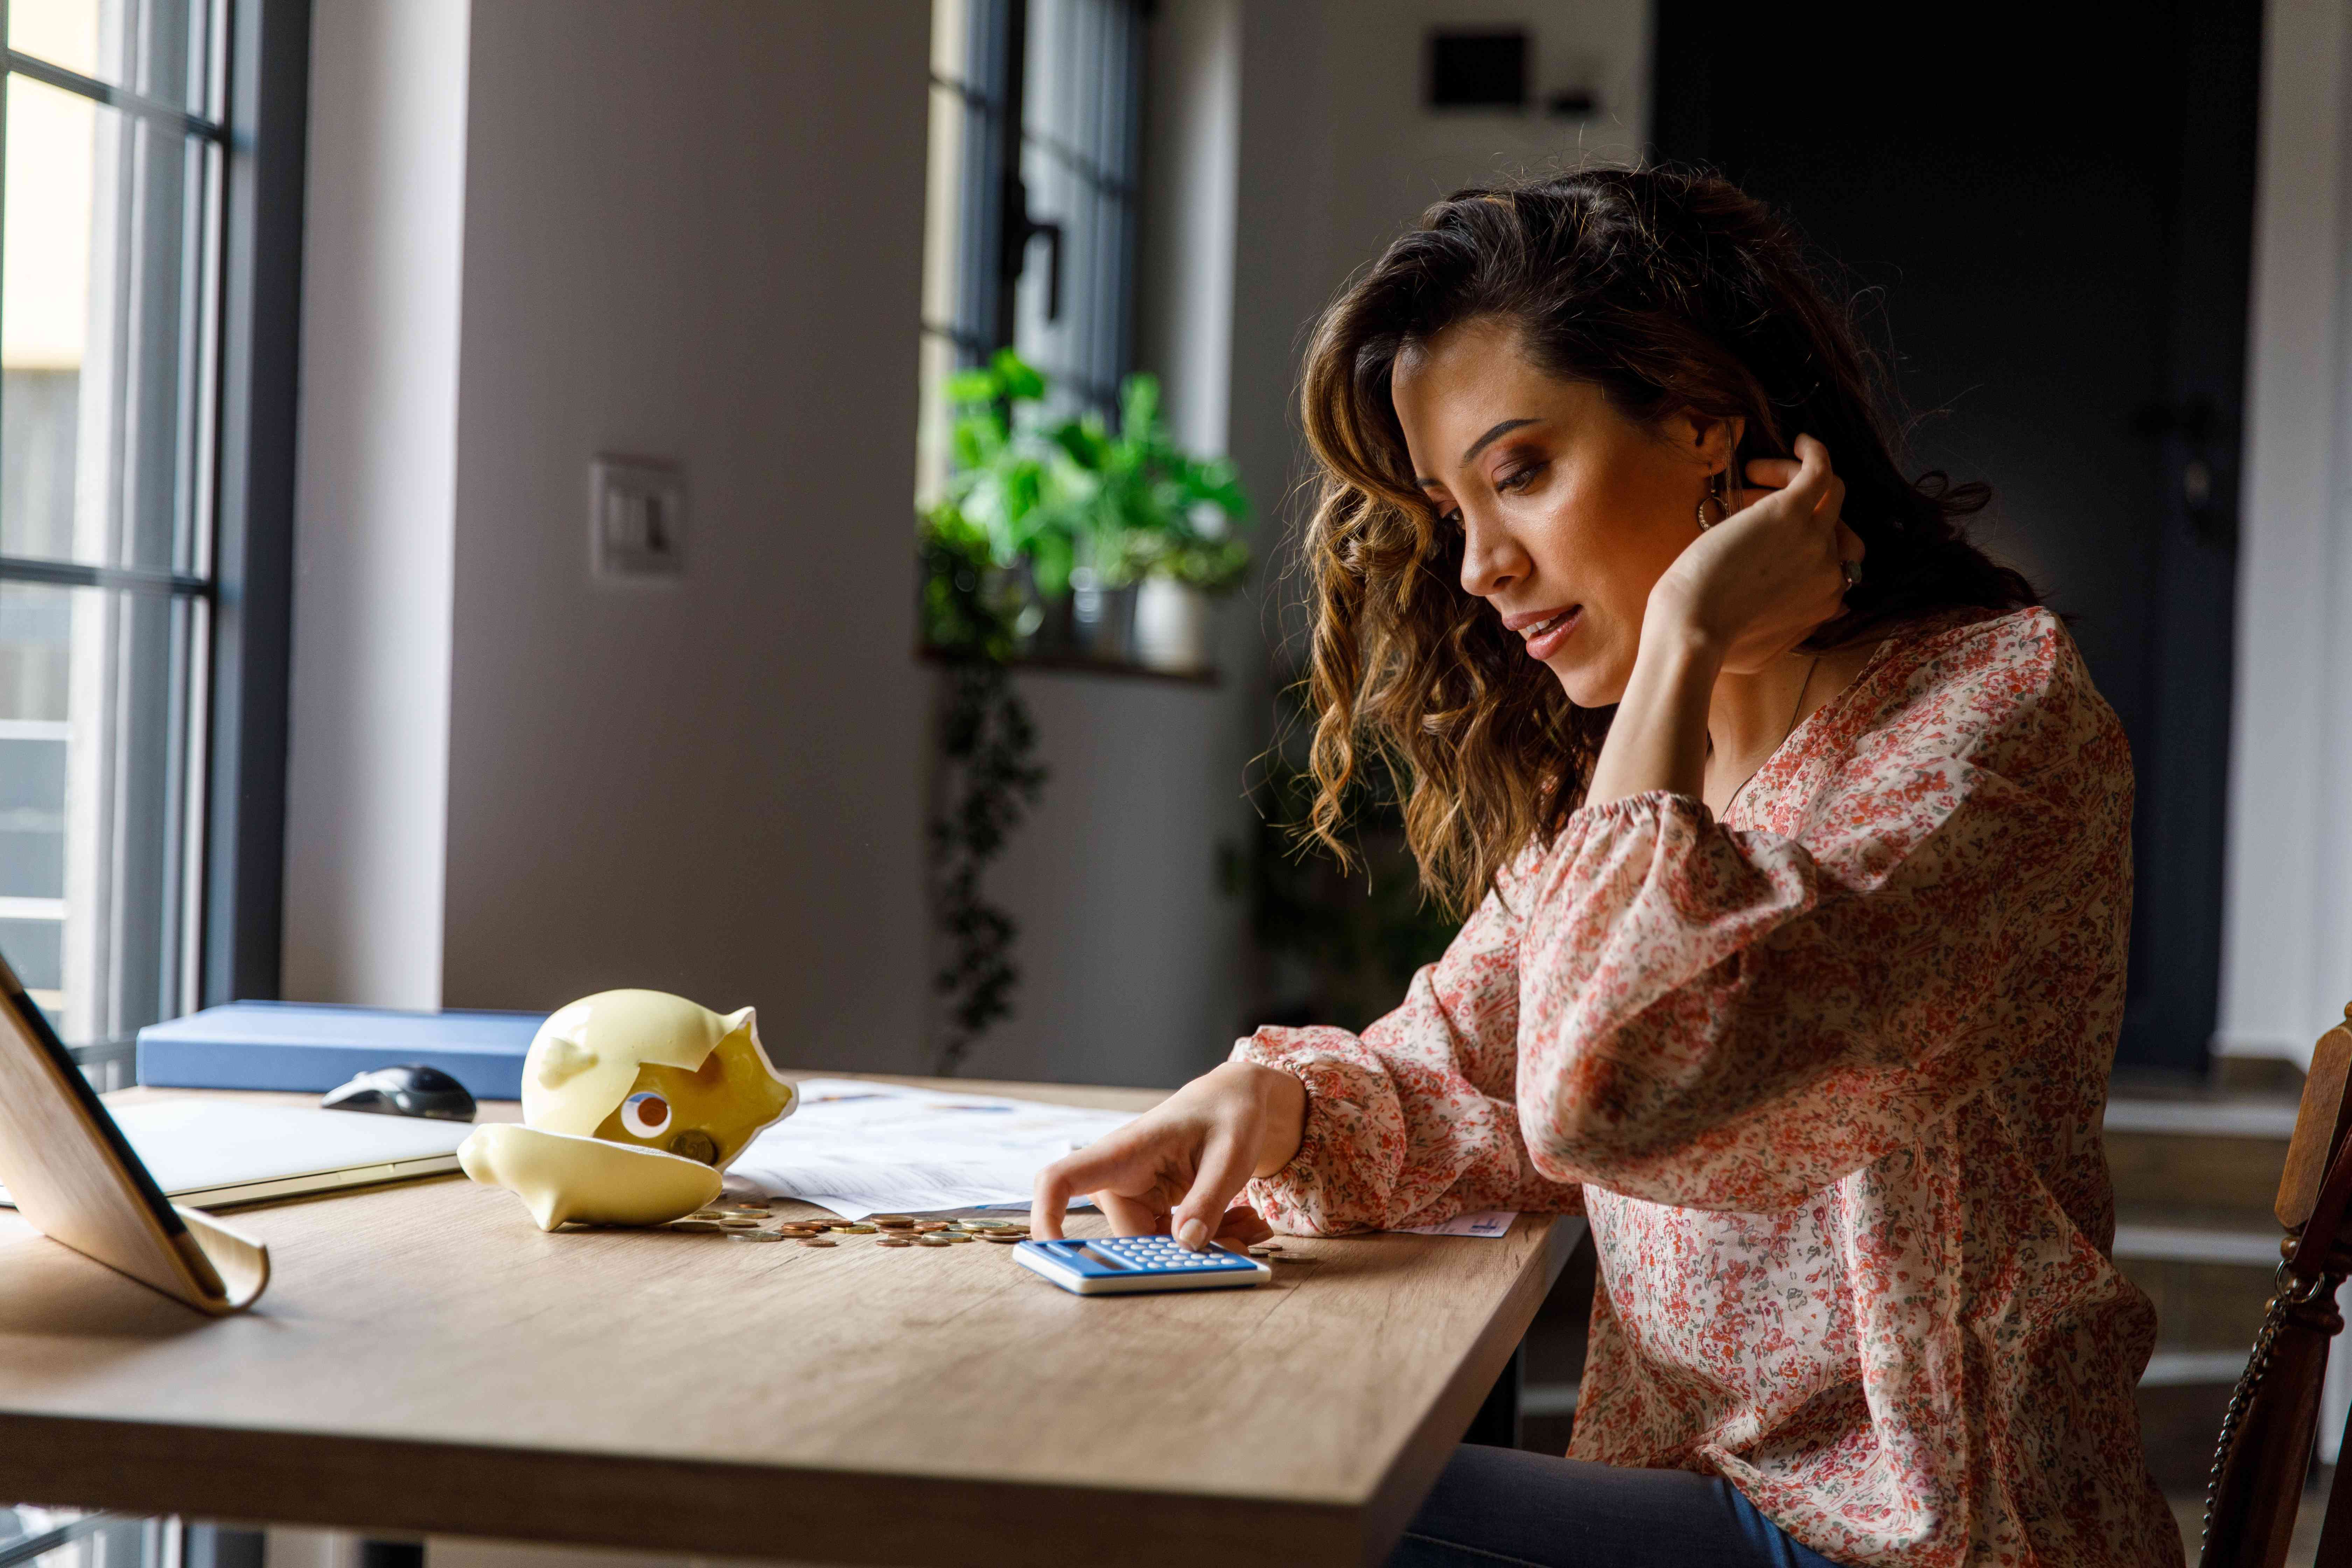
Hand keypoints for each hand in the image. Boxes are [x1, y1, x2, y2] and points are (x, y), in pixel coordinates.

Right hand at [1031, 1061, 1304, 1248]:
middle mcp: (1120, 1178)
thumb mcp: (1229, 1155)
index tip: (1053, 1253)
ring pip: (1156, 1246)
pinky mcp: (1153, 1208)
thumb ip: (1207, 1200)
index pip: (1061, 1180)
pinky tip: (1245, 1223)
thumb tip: (1186, 1245)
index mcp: (1123, 1153)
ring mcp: (1136, 1196)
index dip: (1046, 1217)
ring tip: (1251, 1225)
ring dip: (1208, 1244)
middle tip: (1239, 1246)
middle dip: (1181, 1254)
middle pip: (1128, 1238)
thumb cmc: (1228, 1114)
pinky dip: (1212, 1237)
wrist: (1234, 1100)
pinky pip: (1173, 1240)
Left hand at [1649, 433, 1861, 674]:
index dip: (1796, 540)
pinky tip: (1799, 440)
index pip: (1830, 556)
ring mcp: (1817, 540)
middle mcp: (1832, 571)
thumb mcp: (1761, 650)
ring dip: (1795, 478)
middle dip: (1798, 510)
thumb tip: (1793, 621)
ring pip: (1830, 490)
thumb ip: (1786, 631)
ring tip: (1756, 474)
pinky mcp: (1792, 513)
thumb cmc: (1711, 645)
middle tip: (1751, 506)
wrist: (1693, 632)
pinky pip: (1820, 469)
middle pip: (1832, 521)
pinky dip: (1814, 451)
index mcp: (1825, 602)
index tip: (1755, 536)